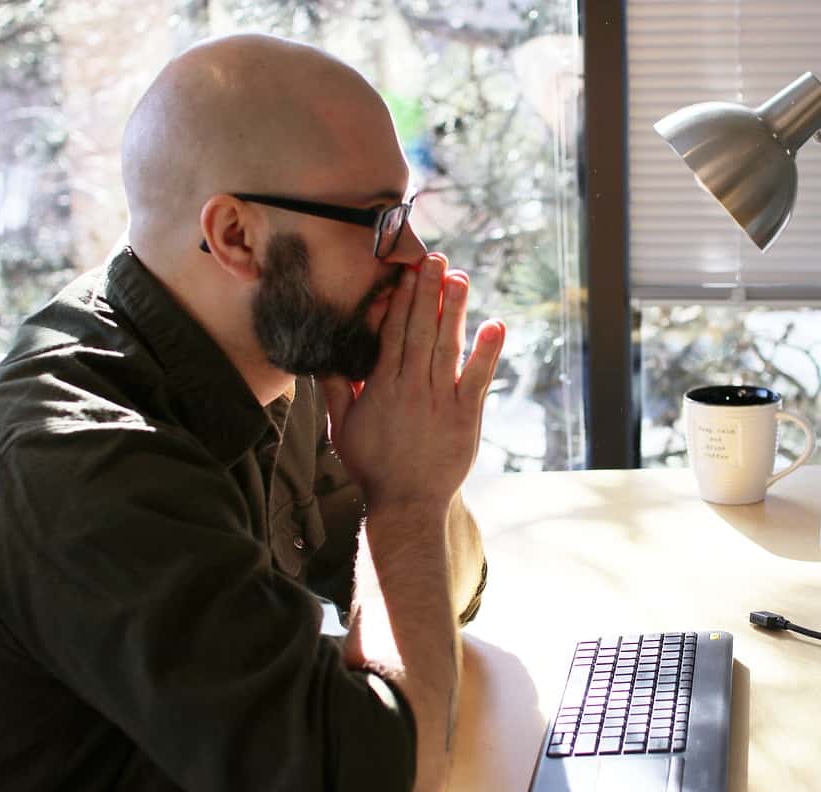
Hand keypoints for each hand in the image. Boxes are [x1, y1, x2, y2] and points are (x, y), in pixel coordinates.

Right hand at [320, 253, 504, 519]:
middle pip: (419, 330)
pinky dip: (487, 352)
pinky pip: (478, 378)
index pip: (391, 333)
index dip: (399, 300)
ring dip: (454, 310)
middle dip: (426, 291)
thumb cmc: (373, 466)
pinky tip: (495, 324)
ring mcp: (440, 400)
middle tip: (433, 258)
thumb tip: (324, 356)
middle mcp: (411, 387)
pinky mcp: (466, 416)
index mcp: (381, 386)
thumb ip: (334, 389)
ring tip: (459, 277)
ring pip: (447, 346)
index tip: (404, 272)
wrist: (407, 504)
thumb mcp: (342, 428)